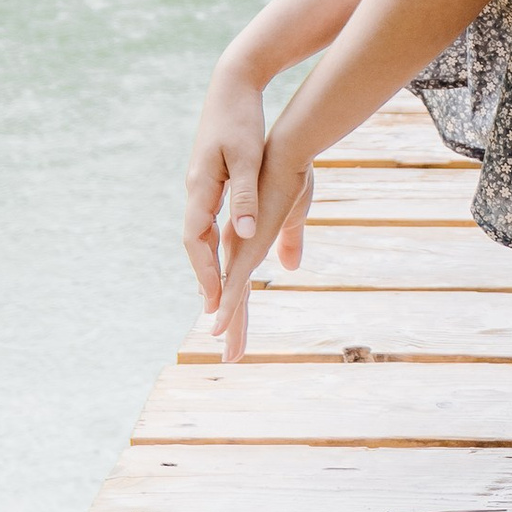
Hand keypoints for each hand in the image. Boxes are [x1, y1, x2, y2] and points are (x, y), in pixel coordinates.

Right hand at [183, 60, 267, 312]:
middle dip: (202, 276)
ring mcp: (200, 183)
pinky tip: (222, 252)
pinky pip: (207, 218)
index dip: (204, 272)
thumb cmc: (242, 118)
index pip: (196, 240)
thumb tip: (245, 233)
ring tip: (216, 292)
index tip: (214, 301)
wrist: (232, 84)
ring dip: (206, 262)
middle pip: (194, 242)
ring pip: (199, 232)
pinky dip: (212, 242)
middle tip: (212, 310)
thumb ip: (246, 195)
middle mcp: (195, 188)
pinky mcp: (209, 177)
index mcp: (201, 186)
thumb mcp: (248, 157)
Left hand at [210, 130, 314, 363]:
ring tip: (228, 356)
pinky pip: (233, 285)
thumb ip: (290, 242)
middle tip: (230, 357)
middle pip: (233, 296)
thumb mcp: (294, 217)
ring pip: (231, 298)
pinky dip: (226, 308)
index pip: (240, 282)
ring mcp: (242, 248)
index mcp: (247, 240)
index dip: (237, 307)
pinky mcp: (247, 247)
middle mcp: (238, 247)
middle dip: (233, 326)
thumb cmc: (292, 177)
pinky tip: (217, 328)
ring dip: (230, 327)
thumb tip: (290, 266)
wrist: (286, 154)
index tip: (231, 329)